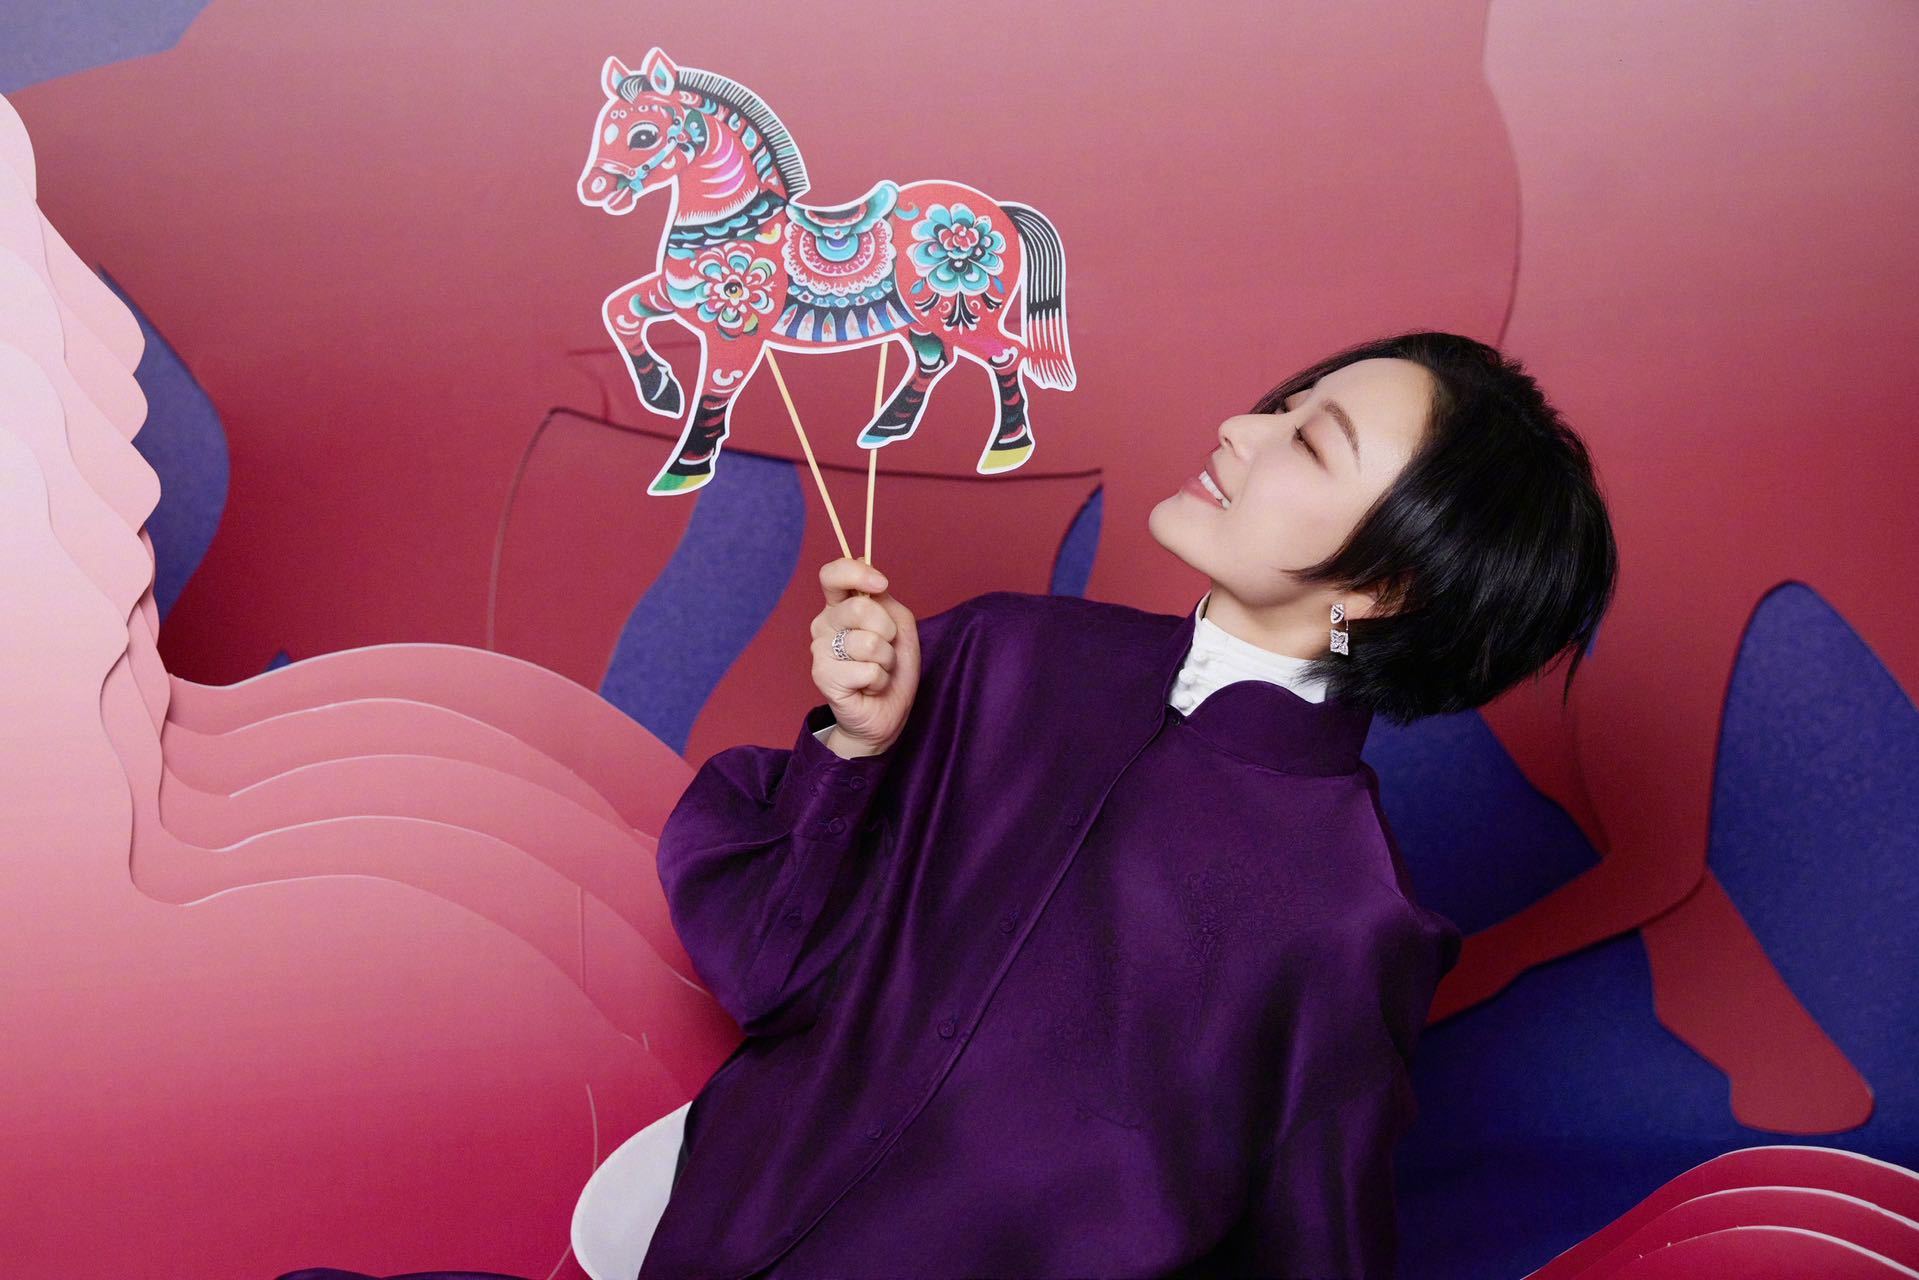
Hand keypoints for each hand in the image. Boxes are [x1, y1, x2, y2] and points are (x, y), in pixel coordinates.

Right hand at [810, 557, 921, 757]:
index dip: (856, 573)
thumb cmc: (892, 669)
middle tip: (886, 649)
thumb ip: (886, 602)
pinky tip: (869, 687)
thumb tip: (869, 577)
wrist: (886, 713)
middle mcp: (824, 625)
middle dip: (887, 630)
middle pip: (859, 607)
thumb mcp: (900, 627)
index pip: (832, 575)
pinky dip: (880, 681)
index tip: (881, 584)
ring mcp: (820, 651)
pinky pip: (867, 670)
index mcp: (840, 606)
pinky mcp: (822, 677)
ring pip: (867, 642)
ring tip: (878, 670)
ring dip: (886, 660)